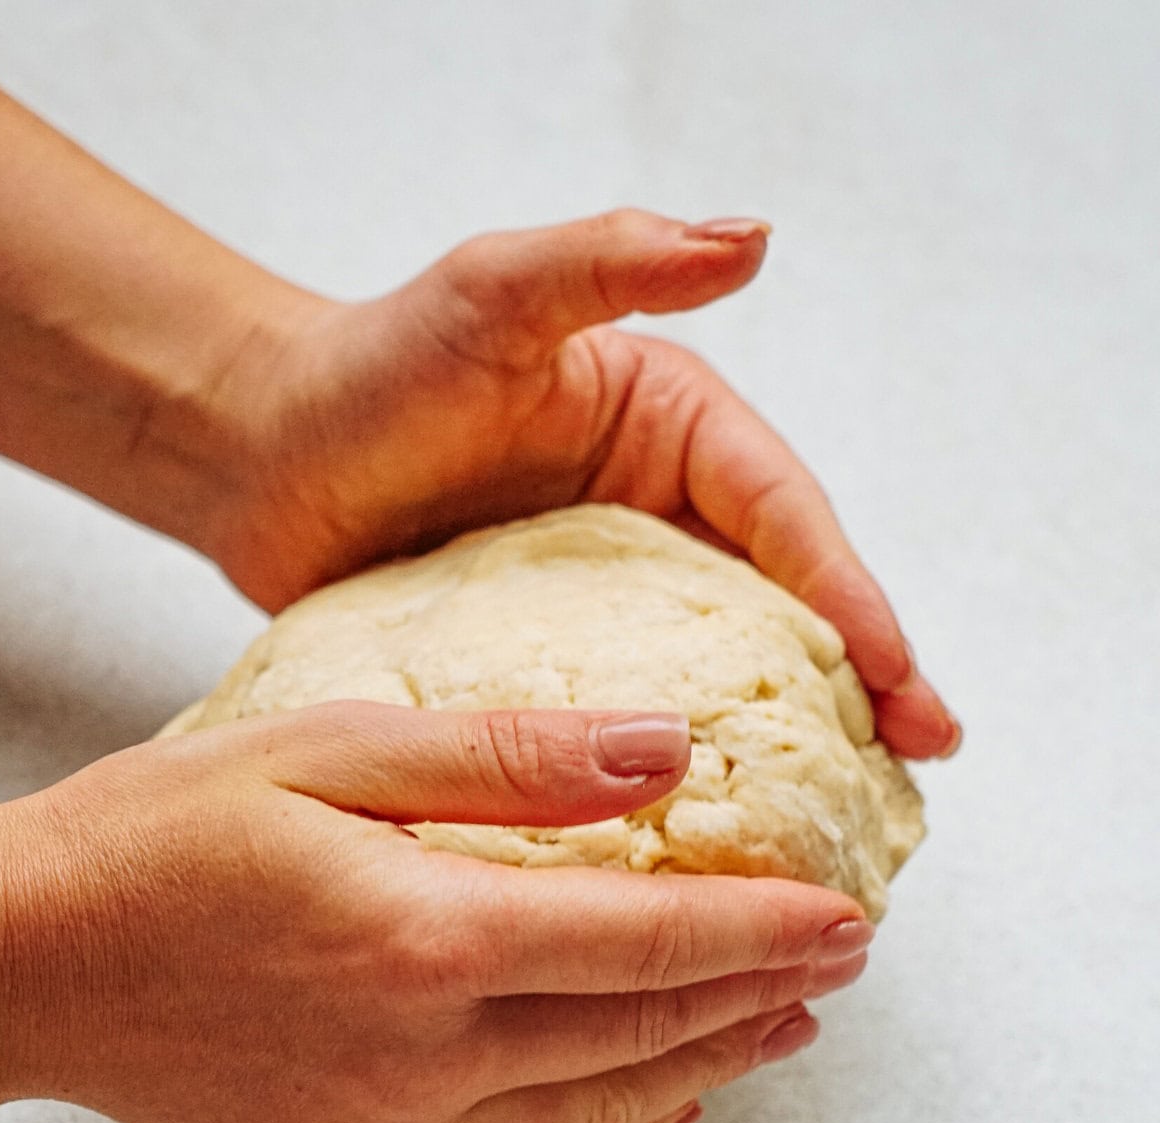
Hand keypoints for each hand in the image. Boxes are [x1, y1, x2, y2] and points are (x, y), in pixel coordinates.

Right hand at [0, 705, 871, 1122]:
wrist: (26, 966)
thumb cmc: (157, 838)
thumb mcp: (322, 748)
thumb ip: (506, 756)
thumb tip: (664, 750)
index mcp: (425, 942)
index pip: (648, 940)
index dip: (764, 930)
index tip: (847, 917)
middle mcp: (426, 1058)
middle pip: (647, 1034)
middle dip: (759, 996)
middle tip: (839, 963)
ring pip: (606, 1116)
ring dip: (709, 1070)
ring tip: (778, 1029)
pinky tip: (658, 1107)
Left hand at [204, 209, 958, 760]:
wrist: (263, 459)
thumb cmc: (371, 370)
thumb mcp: (493, 295)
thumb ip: (609, 258)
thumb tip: (748, 236)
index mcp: (675, 429)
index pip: (786, 520)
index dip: (851, 600)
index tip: (896, 681)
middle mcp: (663, 513)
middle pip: (788, 603)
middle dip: (863, 677)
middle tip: (919, 756)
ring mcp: (616, 596)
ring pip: (732, 670)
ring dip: (800, 733)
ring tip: (857, 807)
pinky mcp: (563, 660)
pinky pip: (640, 714)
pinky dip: (693, 765)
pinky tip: (727, 825)